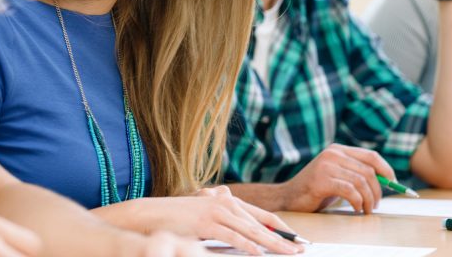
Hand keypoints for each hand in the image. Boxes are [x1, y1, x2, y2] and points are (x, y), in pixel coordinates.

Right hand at [133, 186, 301, 254]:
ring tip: (290, 254)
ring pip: (252, 231)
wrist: (149, 214)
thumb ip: (220, 209)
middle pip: (262, 224)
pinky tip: (260, 254)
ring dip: (274, 244)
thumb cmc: (176, 217)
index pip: (263, 216)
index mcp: (228, 200)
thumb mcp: (203, 210)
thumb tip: (232, 203)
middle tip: (302, 250)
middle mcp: (226, 201)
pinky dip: (248, 246)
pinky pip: (232, 237)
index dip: (283, 229)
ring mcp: (216, 211)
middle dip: (285, 239)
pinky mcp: (206, 223)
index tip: (299, 241)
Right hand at [280, 144, 395, 212]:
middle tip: (375, 205)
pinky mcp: (321, 180)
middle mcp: (332, 154)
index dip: (386, 170)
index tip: (393, 183)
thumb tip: (386, 180)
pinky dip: (358, 202)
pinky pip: (350, 191)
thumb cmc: (315, 190)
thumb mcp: (337, 175)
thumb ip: (355, 172)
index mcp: (337, 150)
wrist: (287, 198)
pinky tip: (355, 209)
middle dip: (378, 191)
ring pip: (361, 182)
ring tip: (365, 209)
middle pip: (369, 171)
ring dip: (368, 200)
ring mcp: (326, 165)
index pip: (371, 156)